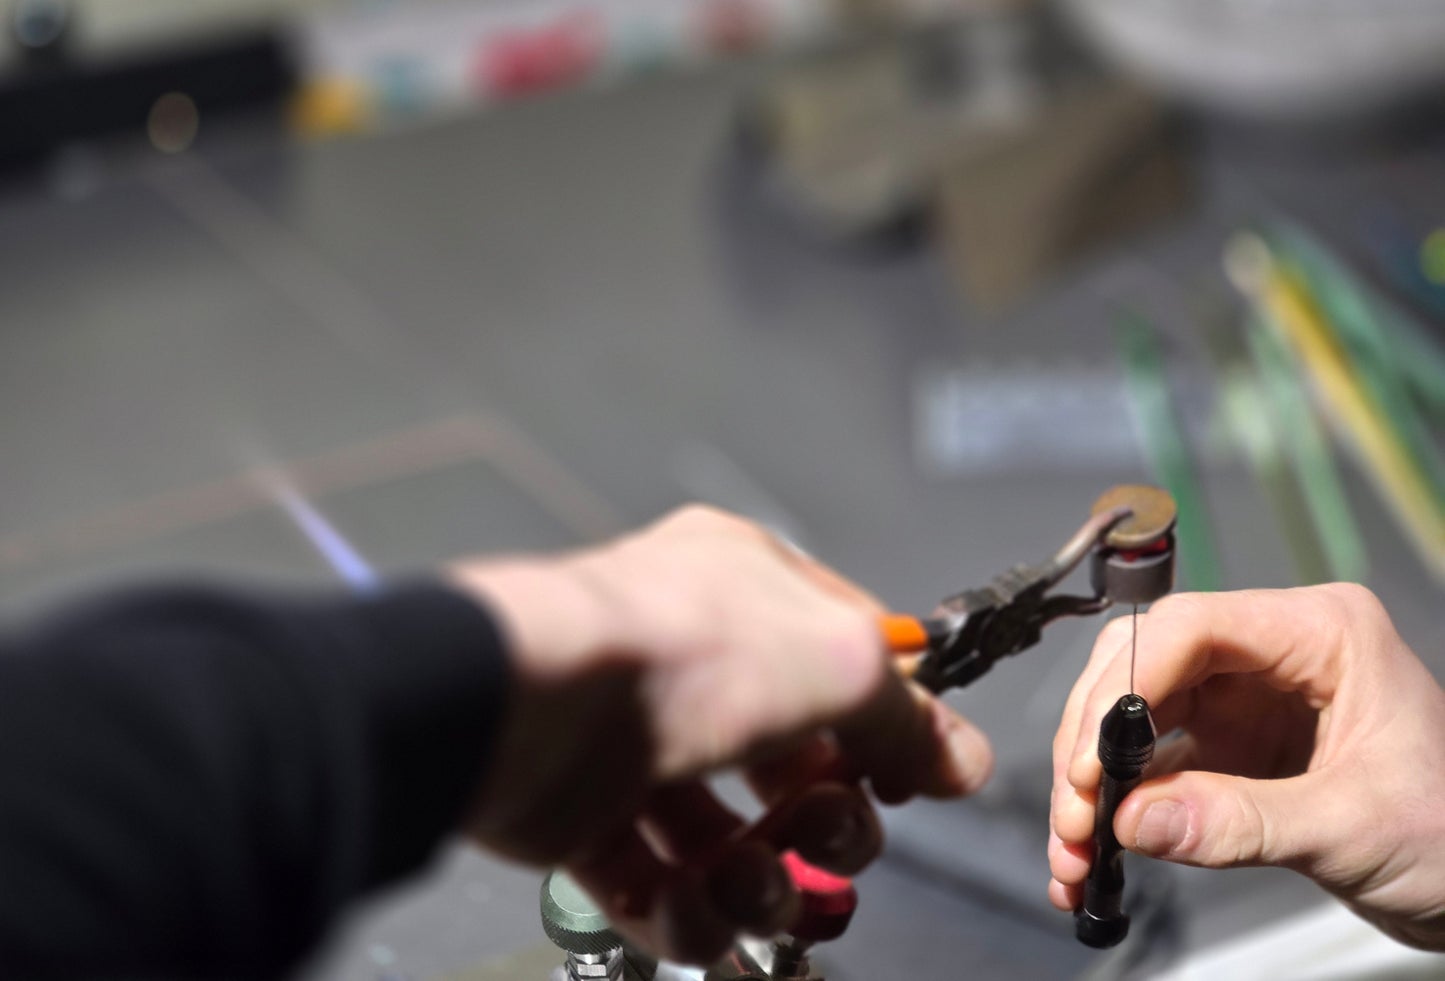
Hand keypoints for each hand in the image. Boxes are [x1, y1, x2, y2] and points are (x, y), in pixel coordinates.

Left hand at [452, 506, 991, 963]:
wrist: (533, 703)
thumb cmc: (670, 645)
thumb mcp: (836, 659)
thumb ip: (906, 714)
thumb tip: (956, 757)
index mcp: (747, 590)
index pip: (844, 660)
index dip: (888, 726)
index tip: (917, 780)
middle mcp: (694, 661)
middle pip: (795, 764)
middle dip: (826, 820)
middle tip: (825, 835)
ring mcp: (640, 740)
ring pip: (733, 837)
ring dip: (760, 880)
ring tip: (754, 884)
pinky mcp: (590, 813)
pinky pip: (662, 883)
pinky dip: (689, 911)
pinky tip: (700, 907)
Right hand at [1048, 585, 1444, 950]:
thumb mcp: (1357, 829)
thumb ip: (1241, 823)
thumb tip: (1133, 823)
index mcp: (1318, 630)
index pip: (1193, 627)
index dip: (1129, 684)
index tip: (1093, 756)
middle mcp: (1270, 650)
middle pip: (1148, 663)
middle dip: (1097, 737)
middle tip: (1075, 809)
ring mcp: (1246, 696)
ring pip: (1136, 710)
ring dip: (1095, 775)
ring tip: (1074, 845)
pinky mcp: (1232, 746)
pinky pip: (1155, 762)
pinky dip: (1120, 804)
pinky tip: (1094, 848)